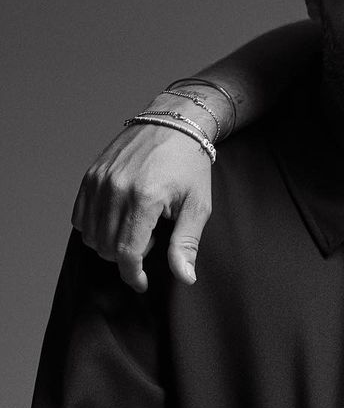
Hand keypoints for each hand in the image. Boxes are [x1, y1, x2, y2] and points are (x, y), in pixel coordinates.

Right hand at [72, 96, 214, 291]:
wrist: (174, 125)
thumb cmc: (190, 167)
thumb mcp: (198, 207)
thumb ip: (186, 244)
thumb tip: (185, 278)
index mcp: (144, 198)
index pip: (127, 252)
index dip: (133, 275)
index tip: (141, 282)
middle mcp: (115, 189)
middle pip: (107, 247)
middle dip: (128, 257)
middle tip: (152, 240)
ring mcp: (98, 181)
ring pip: (91, 236)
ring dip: (111, 243)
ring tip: (138, 227)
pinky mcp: (90, 176)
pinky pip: (80, 217)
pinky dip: (95, 229)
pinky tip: (120, 220)